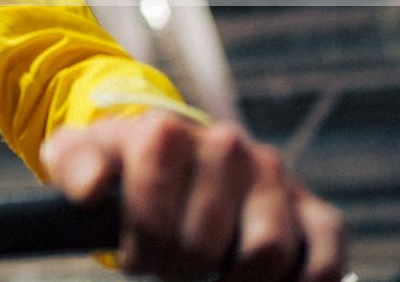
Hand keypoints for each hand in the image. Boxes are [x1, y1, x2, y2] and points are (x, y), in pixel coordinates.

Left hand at [41, 113, 347, 280]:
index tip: (134, 257)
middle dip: (180, 269)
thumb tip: (90, 190)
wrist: (167, 153)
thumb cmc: (120, 164)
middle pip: (206, 242)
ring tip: (211, 277)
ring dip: (235, 281)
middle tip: (169, 271)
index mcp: (168, 132)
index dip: (141, 250)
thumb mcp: (76, 154)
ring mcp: (273, 176)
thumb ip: (72, 164)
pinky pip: (327, 254)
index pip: (153, 213)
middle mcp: (226, 145)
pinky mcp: (313, 207)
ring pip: (268, 250)